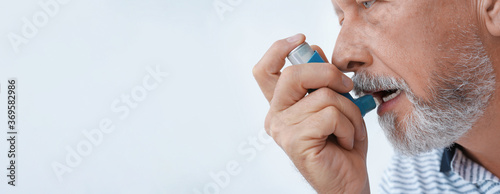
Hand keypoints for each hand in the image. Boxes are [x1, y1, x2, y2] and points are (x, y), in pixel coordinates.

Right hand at [253, 34, 369, 193]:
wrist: (348, 183)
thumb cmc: (341, 144)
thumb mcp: (335, 104)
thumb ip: (321, 80)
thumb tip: (314, 50)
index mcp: (282, 104)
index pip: (265, 70)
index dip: (279, 49)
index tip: (301, 40)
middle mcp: (276, 115)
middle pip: (293, 74)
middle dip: (329, 74)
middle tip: (347, 88)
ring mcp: (282, 129)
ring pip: (323, 96)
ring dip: (349, 111)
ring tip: (349, 129)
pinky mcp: (295, 141)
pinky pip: (330, 115)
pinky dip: (348, 126)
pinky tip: (344, 141)